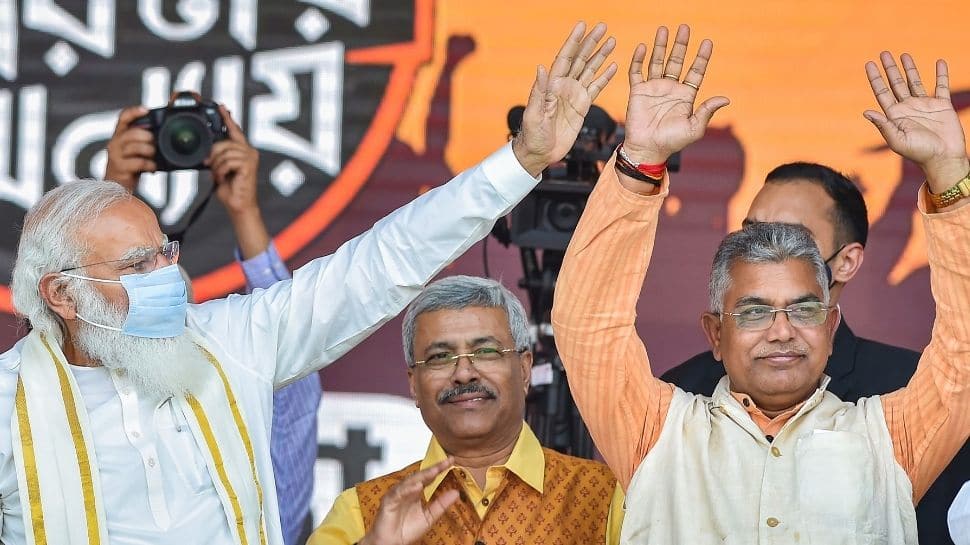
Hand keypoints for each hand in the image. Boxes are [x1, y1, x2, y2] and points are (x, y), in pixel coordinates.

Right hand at [104, 106, 154, 190]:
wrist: (116, 187)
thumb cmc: (130, 166)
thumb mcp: (136, 151)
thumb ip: (144, 141)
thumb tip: (163, 133)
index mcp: (120, 135)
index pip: (123, 118)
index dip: (134, 112)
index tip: (146, 109)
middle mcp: (115, 143)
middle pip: (132, 133)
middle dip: (147, 136)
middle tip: (155, 143)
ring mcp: (115, 155)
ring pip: (135, 147)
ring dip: (149, 151)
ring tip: (154, 156)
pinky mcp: (120, 167)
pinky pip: (138, 162)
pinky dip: (149, 165)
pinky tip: (152, 168)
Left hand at [207, 105, 259, 216]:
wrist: (238, 205)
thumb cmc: (230, 189)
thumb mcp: (219, 169)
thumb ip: (217, 157)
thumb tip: (208, 151)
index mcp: (243, 151)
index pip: (235, 131)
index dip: (227, 118)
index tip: (221, 107)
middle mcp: (249, 152)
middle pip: (225, 142)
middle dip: (213, 155)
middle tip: (210, 166)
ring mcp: (251, 158)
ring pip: (225, 152)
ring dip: (216, 165)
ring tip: (219, 175)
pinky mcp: (249, 165)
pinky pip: (228, 161)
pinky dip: (221, 170)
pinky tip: (223, 178)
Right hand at [358, 458, 459, 544]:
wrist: (391, 543)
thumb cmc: (406, 530)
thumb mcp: (429, 517)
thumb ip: (441, 504)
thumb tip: (456, 493)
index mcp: (415, 492)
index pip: (429, 477)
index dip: (440, 469)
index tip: (451, 461)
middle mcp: (406, 491)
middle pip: (420, 476)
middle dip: (433, 468)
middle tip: (445, 461)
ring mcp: (397, 495)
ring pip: (409, 481)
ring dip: (421, 476)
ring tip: (434, 471)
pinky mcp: (388, 502)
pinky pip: (398, 493)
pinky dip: (408, 489)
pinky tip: (417, 486)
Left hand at [512, 22, 617, 176]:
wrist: (540, 152)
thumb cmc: (532, 134)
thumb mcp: (533, 113)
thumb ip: (539, 91)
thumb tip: (541, 68)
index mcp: (552, 85)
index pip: (565, 58)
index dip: (573, 42)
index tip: (582, 26)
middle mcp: (564, 86)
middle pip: (580, 59)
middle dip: (591, 42)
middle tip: (603, 27)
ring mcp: (574, 95)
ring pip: (590, 70)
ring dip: (600, 56)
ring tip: (612, 41)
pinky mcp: (582, 106)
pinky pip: (596, 88)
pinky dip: (605, 78)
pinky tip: (613, 67)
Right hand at [620, 25, 729, 166]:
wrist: (647, 149)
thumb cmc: (672, 142)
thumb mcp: (694, 128)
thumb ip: (707, 112)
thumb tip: (725, 98)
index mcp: (686, 95)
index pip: (695, 71)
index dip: (701, 57)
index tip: (707, 42)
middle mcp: (670, 88)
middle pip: (677, 61)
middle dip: (681, 45)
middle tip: (684, 28)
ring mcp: (653, 88)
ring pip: (657, 62)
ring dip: (660, 46)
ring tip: (663, 30)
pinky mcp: (638, 92)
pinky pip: (637, 72)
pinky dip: (638, 60)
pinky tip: (643, 47)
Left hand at [863, 52, 968, 192]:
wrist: (944, 158)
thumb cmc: (919, 152)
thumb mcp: (897, 140)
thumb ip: (883, 125)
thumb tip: (866, 112)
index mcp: (895, 115)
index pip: (882, 92)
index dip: (875, 78)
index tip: (869, 64)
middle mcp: (908, 108)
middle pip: (896, 83)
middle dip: (890, 69)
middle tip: (883, 53)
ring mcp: (925, 105)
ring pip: (915, 82)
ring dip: (910, 68)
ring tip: (903, 55)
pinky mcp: (942, 106)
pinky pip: (941, 86)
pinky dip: (941, 74)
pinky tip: (939, 62)